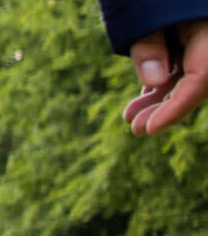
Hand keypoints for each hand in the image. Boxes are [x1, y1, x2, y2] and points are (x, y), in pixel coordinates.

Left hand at [124, 20, 207, 134]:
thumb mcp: (146, 10)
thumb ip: (151, 42)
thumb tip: (155, 80)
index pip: (201, 77)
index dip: (176, 107)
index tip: (150, 129)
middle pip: (197, 80)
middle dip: (166, 107)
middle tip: (136, 128)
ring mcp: (203, 38)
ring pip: (189, 74)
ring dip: (162, 98)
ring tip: (131, 118)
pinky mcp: (193, 37)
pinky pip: (184, 64)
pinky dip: (163, 82)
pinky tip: (141, 101)